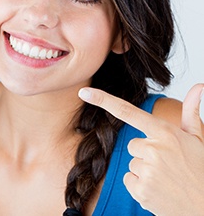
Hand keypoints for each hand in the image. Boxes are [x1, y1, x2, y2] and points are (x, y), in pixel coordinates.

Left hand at [78, 84, 203, 215]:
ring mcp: (147, 171)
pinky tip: (158, 190)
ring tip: (165, 178)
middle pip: (132, 144)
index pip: (127, 111)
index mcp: (165, 132)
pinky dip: (140, 185)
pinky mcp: (141, 190)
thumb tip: (199, 85)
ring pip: (131, 163)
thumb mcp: (197, 138)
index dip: (103, 100)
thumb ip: (191, 110)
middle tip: (167, 164)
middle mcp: (154, 149)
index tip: (84, 92)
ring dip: (144, 170)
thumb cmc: (201, 170)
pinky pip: (128, 180)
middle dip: (145, 153)